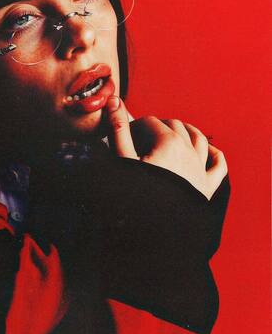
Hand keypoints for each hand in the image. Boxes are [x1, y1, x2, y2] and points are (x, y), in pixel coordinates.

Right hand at [105, 96, 227, 199]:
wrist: (153, 230)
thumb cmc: (134, 195)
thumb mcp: (122, 160)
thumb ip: (118, 129)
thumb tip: (115, 102)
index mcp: (167, 142)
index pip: (149, 122)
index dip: (135, 127)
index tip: (125, 137)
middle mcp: (188, 151)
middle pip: (173, 125)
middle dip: (157, 127)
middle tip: (142, 139)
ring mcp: (200, 168)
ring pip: (198, 137)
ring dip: (185, 131)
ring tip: (171, 134)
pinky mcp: (207, 187)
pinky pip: (218, 165)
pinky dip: (214, 154)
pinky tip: (207, 151)